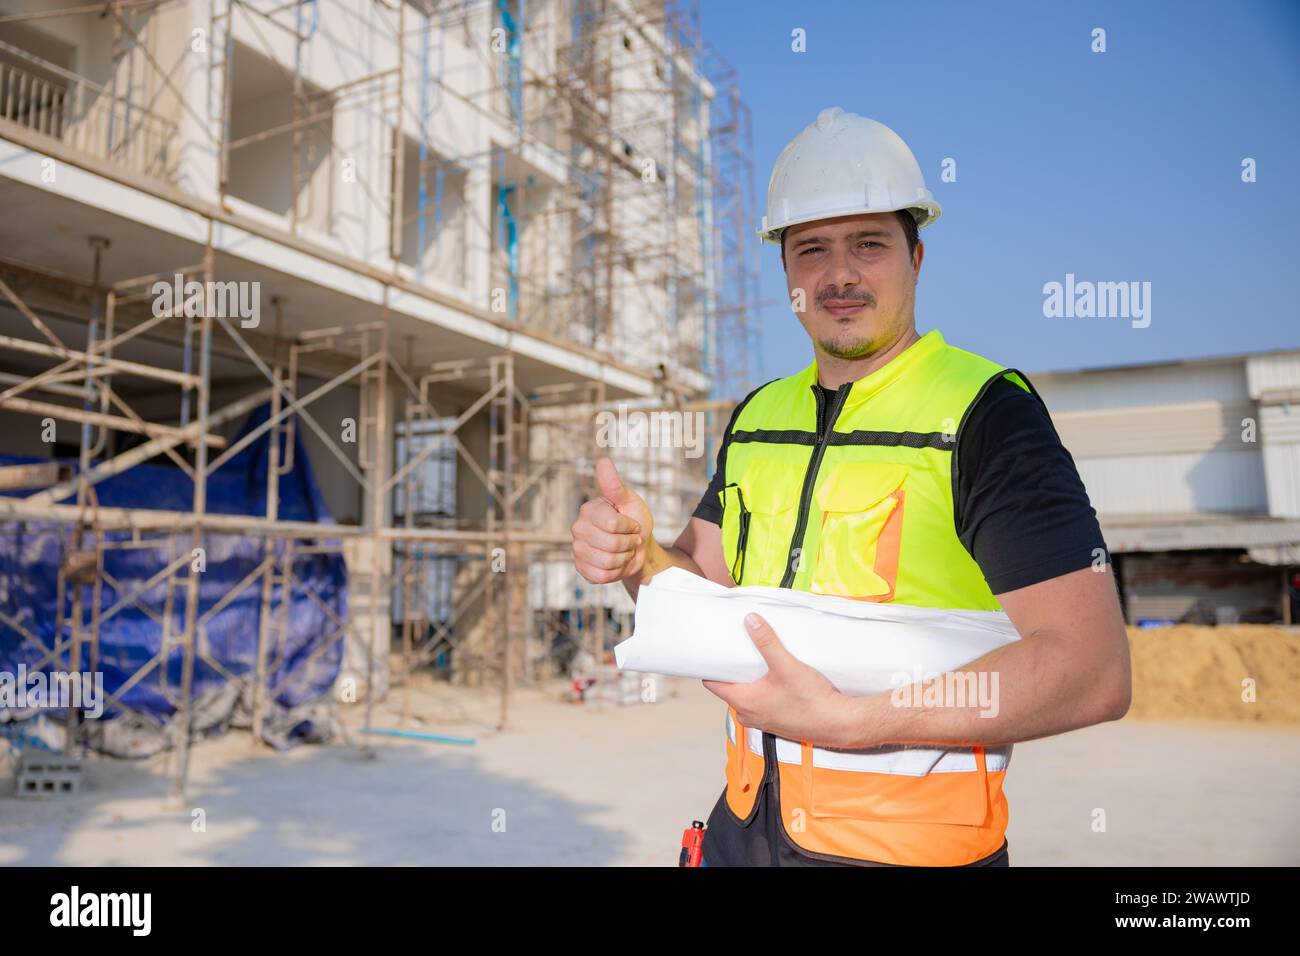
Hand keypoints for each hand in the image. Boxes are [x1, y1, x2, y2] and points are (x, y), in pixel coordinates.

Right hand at [570, 456, 657, 584]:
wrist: (638, 549)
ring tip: (624, 551)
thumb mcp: (630, 501)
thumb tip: (603, 461)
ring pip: (607, 562)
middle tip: (630, 539)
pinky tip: (616, 563)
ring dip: (623, 558)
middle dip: (629, 544)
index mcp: (588, 510)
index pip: (612, 524)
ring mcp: (577, 550)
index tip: (632, 525)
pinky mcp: (581, 568)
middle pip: (611, 545)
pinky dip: (616, 572)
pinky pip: (601, 576)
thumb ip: (615, 485)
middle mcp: (578, 529)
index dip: (629, 527)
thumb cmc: (634, 521)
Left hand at [703, 612, 870, 748]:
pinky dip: (763, 690)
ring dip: (749, 680)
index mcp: (744, 702)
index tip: (714, 651)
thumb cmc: (813, 703)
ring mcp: (762, 720)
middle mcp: (749, 714)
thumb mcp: (787, 665)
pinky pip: (761, 703)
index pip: (712, 684)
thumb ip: (768, 642)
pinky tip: (775, 678)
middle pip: (729, 688)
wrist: (839, 723)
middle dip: (732, 670)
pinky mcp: (776, 721)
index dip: (710, 666)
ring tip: (758, 661)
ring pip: (746, 696)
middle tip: (738, 650)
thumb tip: (751, 622)